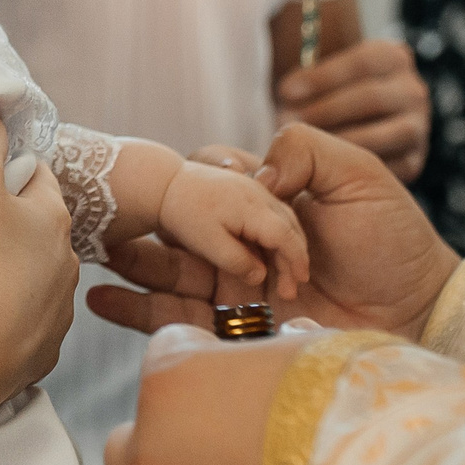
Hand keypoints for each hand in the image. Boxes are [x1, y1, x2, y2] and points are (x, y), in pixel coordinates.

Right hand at [0, 110, 76, 413]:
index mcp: (55, 218)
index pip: (39, 177)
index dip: (8, 173)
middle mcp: (68, 265)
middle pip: (39, 231)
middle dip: (11, 227)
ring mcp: (58, 314)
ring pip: (36, 281)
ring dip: (11, 276)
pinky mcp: (42, 355)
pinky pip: (26, 327)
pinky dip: (8, 321)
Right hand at [89, 127, 459, 341]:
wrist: (422, 309)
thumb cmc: (395, 239)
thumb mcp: (358, 176)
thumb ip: (306, 151)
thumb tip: (253, 172)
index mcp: (266, 207)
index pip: (209, 186)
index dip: (186, 186)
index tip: (163, 185)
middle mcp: (245, 247)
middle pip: (178, 234)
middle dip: (140, 229)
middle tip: (103, 223)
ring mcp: (240, 292)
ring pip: (172, 278)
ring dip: (132, 270)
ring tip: (95, 262)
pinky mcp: (241, 334)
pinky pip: (184, 325)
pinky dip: (141, 315)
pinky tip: (105, 302)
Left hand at [102, 324, 309, 464]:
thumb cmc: (362, 414)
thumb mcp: (319, 353)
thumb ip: (279, 351)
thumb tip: (292, 338)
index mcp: (172, 383)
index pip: (169, 348)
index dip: (209, 354)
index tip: (241, 365)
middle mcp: (153, 457)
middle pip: (136, 440)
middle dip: (171, 434)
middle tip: (230, 432)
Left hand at [155, 161, 306, 301]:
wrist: (164, 182)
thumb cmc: (185, 213)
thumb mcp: (208, 243)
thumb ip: (237, 261)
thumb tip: (259, 275)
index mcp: (253, 209)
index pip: (286, 237)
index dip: (297, 260)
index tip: (300, 280)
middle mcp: (259, 195)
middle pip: (290, 227)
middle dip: (296, 255)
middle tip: (295, 282)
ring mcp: (254, 189)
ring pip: (284, 218)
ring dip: (290, 243)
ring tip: (288, 270)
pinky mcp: (247, 189)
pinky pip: (272, 211)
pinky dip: (279, 232)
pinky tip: (270, 250)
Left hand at [277, 38, 429, 180]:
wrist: (361, 126)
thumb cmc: (331, 95)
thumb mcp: (322, 76)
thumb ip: (308, 79)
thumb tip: (287, 94)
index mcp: (392, 59)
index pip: (364, 61)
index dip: (322, 76)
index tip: (286, 92)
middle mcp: (412, 91)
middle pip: (371, 98)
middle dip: (325, 110)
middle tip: (289, 122)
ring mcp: (417, 127)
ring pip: (379, 135)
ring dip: (337, 141)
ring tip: (303, 146)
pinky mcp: (413, 161)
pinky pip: (385, 166)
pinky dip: (353, 168)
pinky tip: (324, 169)